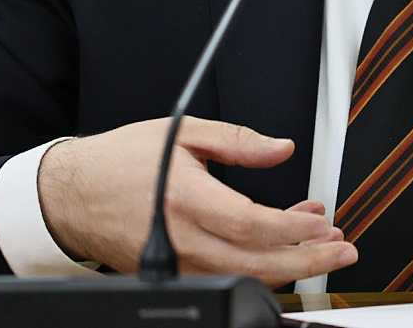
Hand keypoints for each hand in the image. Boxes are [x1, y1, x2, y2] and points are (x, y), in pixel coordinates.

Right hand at [37, 116, 355, 284]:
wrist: (70, 194)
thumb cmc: (119, 161)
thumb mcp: (182, 133)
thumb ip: (237, 141)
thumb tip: (281, 148)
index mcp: (186, 199)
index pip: (251, 224)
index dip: (292, 229)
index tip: (322, 222)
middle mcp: (181, 240)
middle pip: (256, 263)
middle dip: (307, 260)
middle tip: (342, 250)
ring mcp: (175, 264)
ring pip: (243, 277)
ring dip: (288, 265)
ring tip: (320, 246)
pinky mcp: (170, 274)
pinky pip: (223, 279)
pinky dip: (258, 268)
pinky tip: (279, 251)